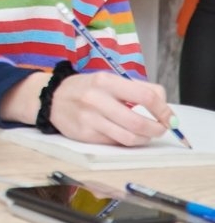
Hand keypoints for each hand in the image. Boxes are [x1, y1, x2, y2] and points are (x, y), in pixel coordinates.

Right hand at [49, 72, 170, 145]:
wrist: (51, 98)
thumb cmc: (86, 88)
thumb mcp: (108, 80)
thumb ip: (136, 89)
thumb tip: (164, 108)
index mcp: (106, 81)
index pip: (146, 96)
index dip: (164, 110)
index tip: (170, 117)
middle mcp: (97, 99)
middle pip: (139, 122)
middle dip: (157, 129)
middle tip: (160, 129)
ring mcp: (89, 118)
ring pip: (129, 138)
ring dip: (144, 139)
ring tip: (144, 134)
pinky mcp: (85, 134)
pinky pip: (115, 142)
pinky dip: (126, 141)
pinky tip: (124, 134)